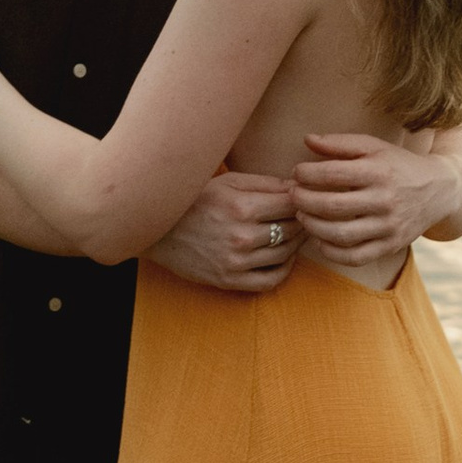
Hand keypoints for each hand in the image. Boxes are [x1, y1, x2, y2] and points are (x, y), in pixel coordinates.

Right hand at [147, 168, 301, 292]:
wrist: (157, 229)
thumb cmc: (195, 198)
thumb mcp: (228, 182)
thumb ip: (265, 183)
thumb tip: (298, 187)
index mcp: (242, 207)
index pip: (291, 204)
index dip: (302, 199)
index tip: (302, 197)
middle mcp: (241, 236)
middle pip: (292, 228)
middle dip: (302, 218)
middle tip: (304, 213)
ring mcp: (236, 262)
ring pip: (286, 254)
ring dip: (296, 242)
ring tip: (295, 231)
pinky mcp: (229, 281)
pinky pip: (271, 280)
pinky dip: (285, 269)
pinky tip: (284, 256)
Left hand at [291, 130, 455, 272]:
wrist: (439, 190)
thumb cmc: (398, 164)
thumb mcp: (374, 146)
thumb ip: (340, 143)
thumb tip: (307, 139)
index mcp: (379, 170)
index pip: (333, 173)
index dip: (306, 174)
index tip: (297, 173)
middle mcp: (385, 200)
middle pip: (332, 206)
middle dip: (303, 201)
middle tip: (293, 195)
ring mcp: (388, 226)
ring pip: (340, 234)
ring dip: (313, 226)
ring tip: (303, 216)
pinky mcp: (390, 246)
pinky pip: (354, 257)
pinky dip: (331, 251)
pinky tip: (320, 239)